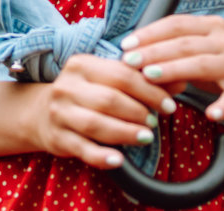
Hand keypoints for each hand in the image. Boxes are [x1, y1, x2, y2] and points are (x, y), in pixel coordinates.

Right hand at [26, 53, 179, 169]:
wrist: (41, 113)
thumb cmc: (86, 93)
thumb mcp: (109, 81)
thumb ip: (144, 80)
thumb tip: (182, 80)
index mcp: (82, 64)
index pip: (121, 75)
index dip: (149, 90)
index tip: (169, 104)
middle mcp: (67, 86)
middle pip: (109, 99)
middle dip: (138, 112)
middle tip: (156, 122)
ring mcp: (59, 113)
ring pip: (96, 124)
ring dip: (125, 132)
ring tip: (146, 138)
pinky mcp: (57, 138)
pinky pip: (82, 149)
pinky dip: (102, 156)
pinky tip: (119, 160)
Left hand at [120, 15, 223, 122]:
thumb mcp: (205, 53)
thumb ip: (176, 57)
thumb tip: (142, 65)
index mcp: (212, 27)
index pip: (176, 24)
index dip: (150, 33)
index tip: (127, 44)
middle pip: (184, 44)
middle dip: (153, 52)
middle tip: (130, 61)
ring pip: (201, 64)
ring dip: (174, 70)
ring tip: (151, 77)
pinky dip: (221, 106)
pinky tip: (210, 113)